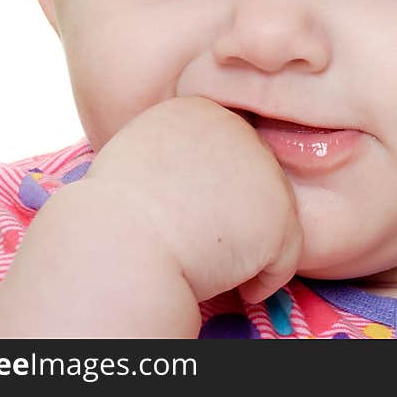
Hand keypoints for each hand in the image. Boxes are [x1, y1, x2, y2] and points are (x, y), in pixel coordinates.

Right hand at [85, 95, 303, 302]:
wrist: (119, 246)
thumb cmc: (113, 217)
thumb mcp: (136, 159)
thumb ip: (175, 155)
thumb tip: (195, 181)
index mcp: (198, 110)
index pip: (222, 151)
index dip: (207, 190)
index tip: (180, 214)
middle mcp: (238, 128)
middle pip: (251, 177)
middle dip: (233, 213)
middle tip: (198, 240)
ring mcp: (263, 168)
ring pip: (271, 214)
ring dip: (247, 244)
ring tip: (209, 260)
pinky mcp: (279, 213)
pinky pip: (284, 255)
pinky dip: (263, 279)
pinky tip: (234, 286)